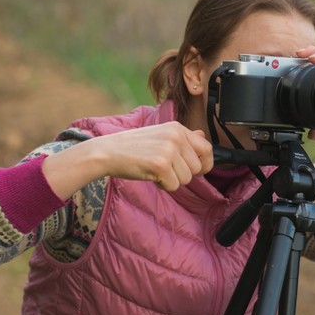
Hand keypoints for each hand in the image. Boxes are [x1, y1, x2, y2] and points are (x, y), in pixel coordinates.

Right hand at [95, 121, 213, 190]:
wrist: (107, 152)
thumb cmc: (133, 147)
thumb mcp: (160, 135)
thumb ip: (182, 138)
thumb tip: (202, 135)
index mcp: (177, 128)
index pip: (207, 148)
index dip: (205, 163)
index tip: (198, 171)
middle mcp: (176, 136)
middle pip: (198, 168)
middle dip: (184, 174)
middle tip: (165, 169)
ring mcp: (169, 150)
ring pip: (187, 179)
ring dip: (172, 180)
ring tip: (155, 170)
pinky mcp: (161, 165)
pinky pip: (174, 186)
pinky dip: (163, 186)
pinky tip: (150, 175)